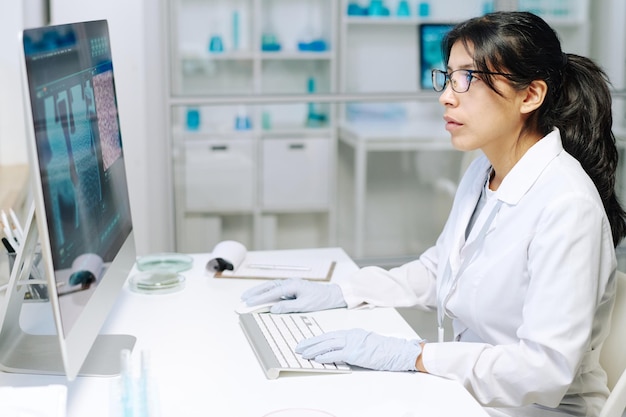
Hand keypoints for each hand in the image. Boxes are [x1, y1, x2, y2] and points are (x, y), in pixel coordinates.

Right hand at [240, 278, 346, 313]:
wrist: (331, 295)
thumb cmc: (319, 300)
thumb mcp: (304, 305)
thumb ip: (288, 306)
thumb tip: (273, 308)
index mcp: (291, 286)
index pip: (271, 292)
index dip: (259, 298)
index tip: (248, 302)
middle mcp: (289, 282)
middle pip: (268, 286)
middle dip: (254, 292)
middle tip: (243, 298)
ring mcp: (289, 284)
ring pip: (270, 286)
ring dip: (259, 291)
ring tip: (247, 296)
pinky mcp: (291, 287)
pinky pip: (275, 289)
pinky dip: (266, 292)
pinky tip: (261, 296)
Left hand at [295, 329, 421, 371]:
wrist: (395, 350)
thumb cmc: (383, 349)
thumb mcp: (364, 342)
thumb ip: (352, 344)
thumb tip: (340, 351)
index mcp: (351, 332)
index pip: (330, 335)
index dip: (317, 339)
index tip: (307, 343)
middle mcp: (349, 335)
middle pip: (325, 338)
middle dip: (310, 343)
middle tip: (299, 347)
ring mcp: (352, 342)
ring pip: (327, 345)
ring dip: (313, 350)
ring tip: (303, 354)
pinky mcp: (354, 352)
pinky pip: (336, 354)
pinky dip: (324, 356)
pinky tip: (316, 359)